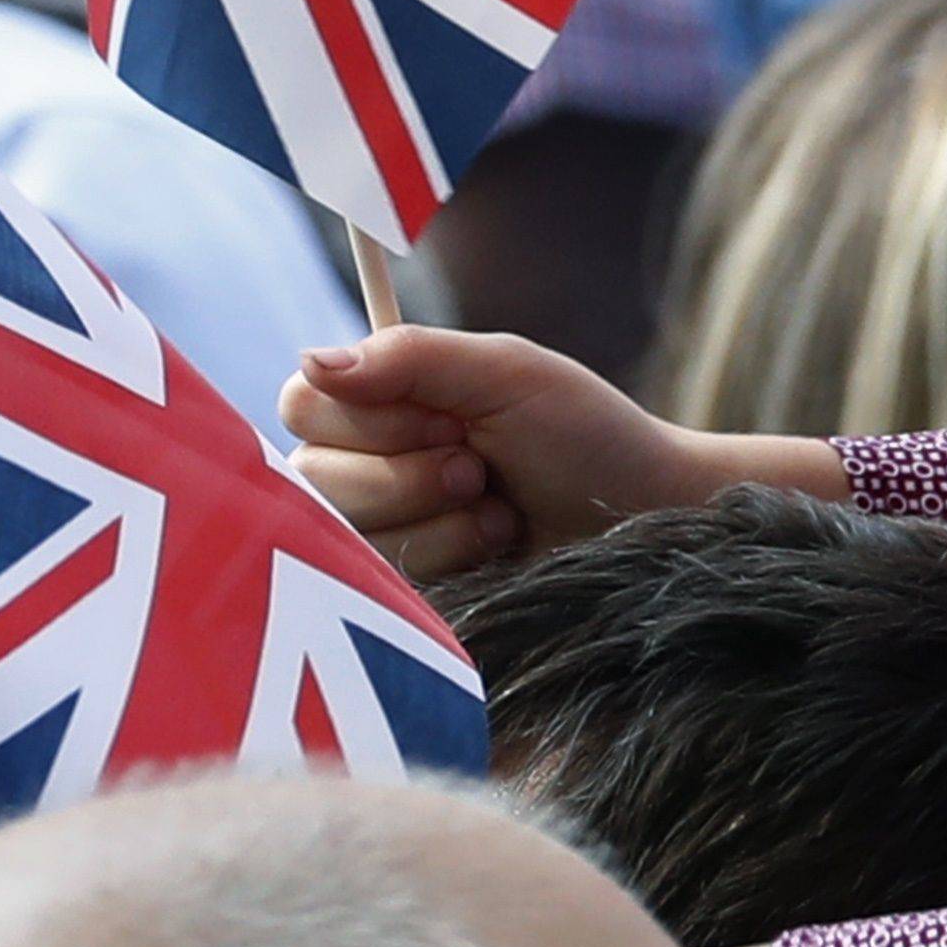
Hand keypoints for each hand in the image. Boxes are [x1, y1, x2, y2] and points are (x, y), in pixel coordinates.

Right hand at [281, 322, 738, 581]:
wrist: (643, 515)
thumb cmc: (584, 434)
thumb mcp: (507, 374)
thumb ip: (411, 357)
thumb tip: (312, 360)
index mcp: (383, 404)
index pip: (302, 404)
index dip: (371, 419)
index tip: (449, 420)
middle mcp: (367, 468)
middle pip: (312, 476)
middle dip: (411, 473)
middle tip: (479, 467)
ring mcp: (383, 533)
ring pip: (345, 533)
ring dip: (438, 518)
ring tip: (496, 506)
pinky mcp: (402, 590)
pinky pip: (382, 579)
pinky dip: (451, 555)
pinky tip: (494, 546)